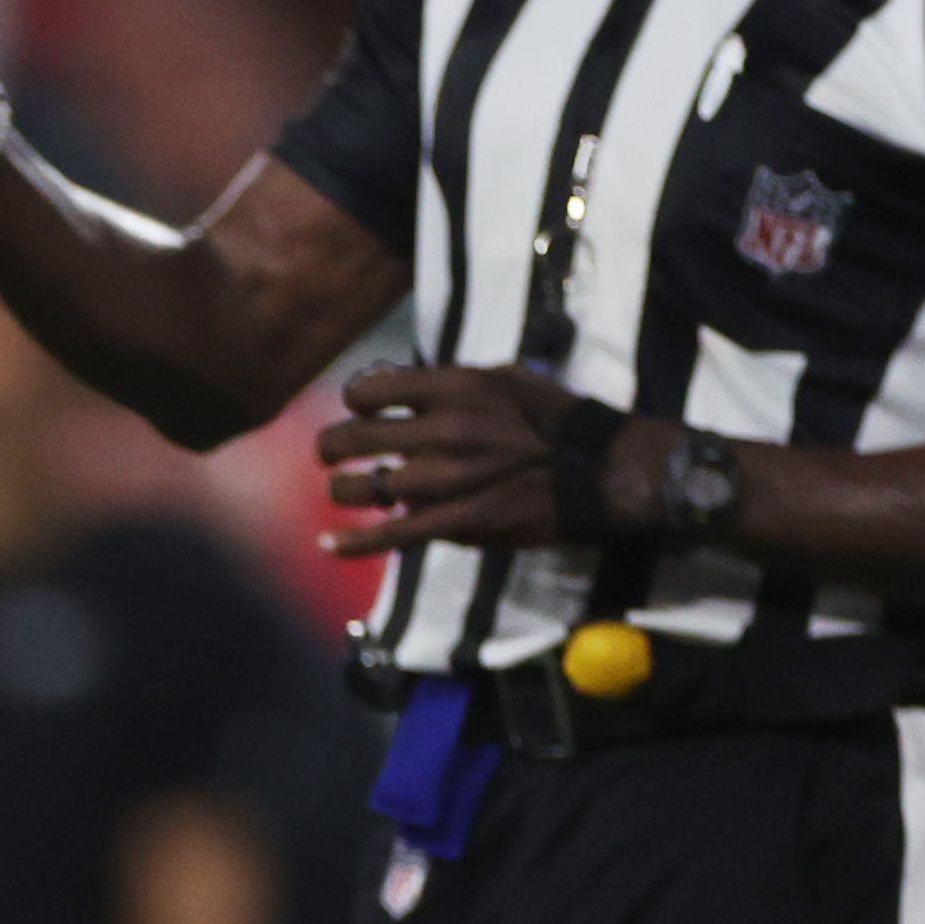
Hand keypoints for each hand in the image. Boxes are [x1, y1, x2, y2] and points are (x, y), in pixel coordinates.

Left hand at [315, 363, 647, 557]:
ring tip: (344, 491)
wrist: (596, 469)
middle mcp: (443, 430)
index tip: (360, 412)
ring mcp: (446, 478)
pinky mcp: (456, 520)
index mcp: (454, 388)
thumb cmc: (551, 419)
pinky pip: (391, 534)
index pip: (367, 391)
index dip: (355, 403)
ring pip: (362, 488)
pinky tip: (328, 545)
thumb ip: (449, 382)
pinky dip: (354, 543)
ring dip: (344, 492)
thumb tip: (397, 384)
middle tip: (328, 453)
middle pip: (351, 438)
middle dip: (329, 447)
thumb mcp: (504, 378)